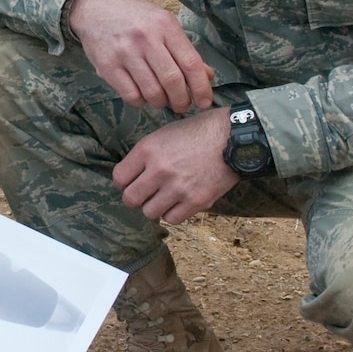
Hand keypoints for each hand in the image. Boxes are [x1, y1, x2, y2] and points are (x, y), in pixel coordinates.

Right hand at [66, 0, 213, 113]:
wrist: (96, 7)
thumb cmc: (135, 18)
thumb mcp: (164, 24)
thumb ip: (185, 50)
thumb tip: (208, 75)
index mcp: (165, 26)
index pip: (191, 63)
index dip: (201, 87)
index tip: (204, 101)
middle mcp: (146, 38)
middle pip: (173, 81)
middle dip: (182, 101)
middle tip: (182, 106)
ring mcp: (125, 52)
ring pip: (152, 92)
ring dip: (161, 103)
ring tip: (162, 100)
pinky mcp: (108, 66)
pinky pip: (131, 95)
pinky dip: (141, 101)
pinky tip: (142, 94)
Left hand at [112, 108, 238, 223]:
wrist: (233, 138)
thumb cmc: (199, 132)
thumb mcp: (165, 133)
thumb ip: (146, 154)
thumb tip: (131, 175)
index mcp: (148, 149)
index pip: (119, 178)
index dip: (124, 182)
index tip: (132, 181)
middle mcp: (160, 170)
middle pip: (130, 199)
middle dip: (135, 197)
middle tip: (145, 193)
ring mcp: (178, 187)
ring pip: (149, 212)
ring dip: (154, 206)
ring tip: (164, 197)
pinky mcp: (196, 201)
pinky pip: (172, 219)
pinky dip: (173, 213)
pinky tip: (179, 202)